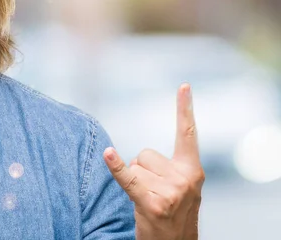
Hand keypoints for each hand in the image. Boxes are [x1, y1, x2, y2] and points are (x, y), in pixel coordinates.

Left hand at [104, 84, 204, 239]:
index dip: (185, 109)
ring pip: (134, 167)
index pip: (187, 134)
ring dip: (135, 182)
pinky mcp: (152, 203)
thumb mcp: (181, 189)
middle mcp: (185, 178)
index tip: (184, 86)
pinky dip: (116, 167)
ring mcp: (170, 191)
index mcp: (192, 171)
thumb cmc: (173, 215)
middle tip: (153, 193)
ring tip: (148, 201)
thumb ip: (169, 169)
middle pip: (145, 153)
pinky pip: (128, 178)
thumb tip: (135, 158)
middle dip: (143, 170)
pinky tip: (107, 155)